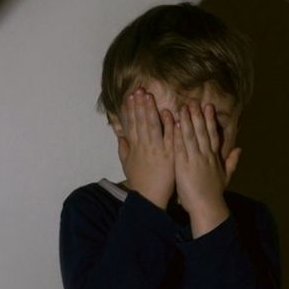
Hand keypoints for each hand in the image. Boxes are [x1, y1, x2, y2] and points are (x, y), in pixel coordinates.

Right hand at [112, 88, 174, 209]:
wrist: (149, 198)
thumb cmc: (139, 181)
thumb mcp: (127, 164)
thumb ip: (123, 148)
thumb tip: (119, 135)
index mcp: (134, 147)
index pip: (131, 124)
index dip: (130, 110)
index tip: (129, 97)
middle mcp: (144, 146)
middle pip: (141, 121)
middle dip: (140, 105)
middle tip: (139, 90)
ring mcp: (157, 150)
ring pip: (153, 126)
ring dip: (150, 110)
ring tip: (149, 96)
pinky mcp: (169, 156)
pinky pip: (169, 138)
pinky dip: (169, 125)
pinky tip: (169, 114)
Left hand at [174, 101, 240, 236]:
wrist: (207, 207)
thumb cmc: (214, 194)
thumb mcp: (226, 176)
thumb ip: (232, 161)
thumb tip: (240, 149)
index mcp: (214, 157)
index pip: (212, 134)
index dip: (210, 120)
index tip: (208, 106)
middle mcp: (205, 155)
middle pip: (202, 131)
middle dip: (198, 115)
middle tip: (194, 100)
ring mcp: (195, 160)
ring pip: (191, 136)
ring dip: (187, 120)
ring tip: (184, 107)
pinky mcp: (184, 166)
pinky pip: (181, 147)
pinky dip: (178, 135)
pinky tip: (176, 124)